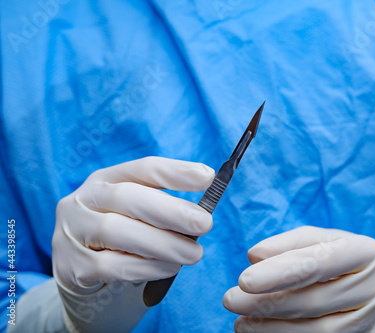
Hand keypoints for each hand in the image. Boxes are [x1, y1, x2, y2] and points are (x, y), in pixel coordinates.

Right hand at [52, 157, 213, 331]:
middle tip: (205, 223)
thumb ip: (163, 208)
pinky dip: (147, 268)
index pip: (143, 168)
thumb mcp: (137, 214)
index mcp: (106, 179)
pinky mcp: (72, 266)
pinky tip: (169, 268)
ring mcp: (72, 232)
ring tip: (193, 253)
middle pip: (128, 197)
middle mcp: (84, 199)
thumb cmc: (121, 237)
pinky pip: (112, 266)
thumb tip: (203, 210)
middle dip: (171, 211)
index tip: (208, 177)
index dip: (176, 171)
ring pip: (117, 232)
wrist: (81, 273)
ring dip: (163, 244)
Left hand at [223, 226, 374, 332]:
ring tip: (241, 323)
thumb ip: (289, 244)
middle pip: (316, 301)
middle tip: (232, 300)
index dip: (279, 272)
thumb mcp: (321, 239)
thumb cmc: (341, 258)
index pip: (319, 263)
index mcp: (365, 252)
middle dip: (268, 303)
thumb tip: (255, 255)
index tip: (244, 280)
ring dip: (273, 329)